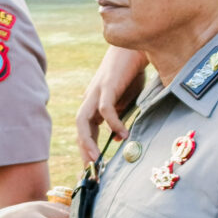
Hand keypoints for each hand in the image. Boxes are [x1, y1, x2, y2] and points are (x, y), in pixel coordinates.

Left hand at [75, 46, 147, 163]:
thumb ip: (121, 117)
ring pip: (83, 120)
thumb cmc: (133, 71)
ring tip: (97, 159)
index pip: (85, 130)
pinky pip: (105, 109)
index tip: (94, 169)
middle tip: (92, 171)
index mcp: (94, 103)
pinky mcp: (108, 85)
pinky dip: (113, 123)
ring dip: (88, 141)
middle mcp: (91, 98)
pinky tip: (123, 134)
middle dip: (84, 151)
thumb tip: (118, 139)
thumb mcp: (127, 100)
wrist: (137, 45)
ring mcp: (97, 91)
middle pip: (79, 128)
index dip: (88, 150)